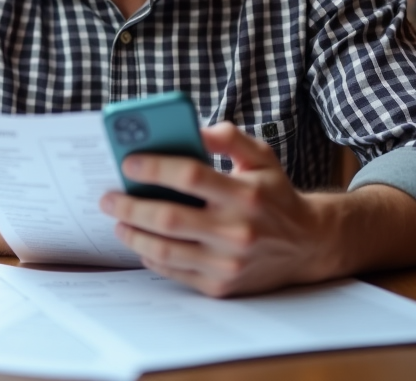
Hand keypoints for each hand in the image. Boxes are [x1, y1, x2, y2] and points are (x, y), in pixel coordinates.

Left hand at [99, 122, 337, 296]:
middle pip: (168, 218)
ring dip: (133, 234)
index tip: (127, 162)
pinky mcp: (221, 286)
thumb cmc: (276, 195)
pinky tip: (140, 241)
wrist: (307, 245)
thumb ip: (229, 137)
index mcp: (245, 193)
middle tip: (108, 197)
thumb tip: (193, 128)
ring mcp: (227, 263)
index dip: (154, 168)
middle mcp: (236, 230)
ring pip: (165, 250)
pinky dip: (150, 256)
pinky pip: (174, 272)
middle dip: (130, 205)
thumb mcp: (261, 157)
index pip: (190, 176)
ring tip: (118, 220)